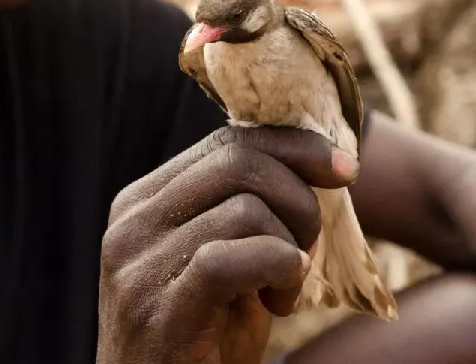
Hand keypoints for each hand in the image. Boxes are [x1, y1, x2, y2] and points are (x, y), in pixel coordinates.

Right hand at [96, 126, 360, 363]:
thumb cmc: (199, 333)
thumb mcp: (218, 259)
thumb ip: (239, 207)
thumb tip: (312, 155)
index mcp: (142, 201)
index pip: (225, 144)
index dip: (293, 147)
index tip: (344, 169)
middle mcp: (132, 223)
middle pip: (238, 164)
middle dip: (299, 201)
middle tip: (305, 251)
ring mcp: (139, 265)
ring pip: (247, 210)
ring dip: (290, 251)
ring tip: (280, 294)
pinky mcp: (159, 310)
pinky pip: (231, 260)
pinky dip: (277, 269)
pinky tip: (280, 300)